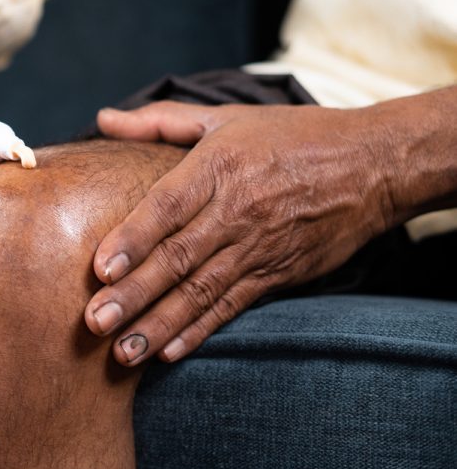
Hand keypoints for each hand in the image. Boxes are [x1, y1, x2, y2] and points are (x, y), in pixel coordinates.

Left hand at [85, 101, 394, 364]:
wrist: (373, 164)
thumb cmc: (291, 135)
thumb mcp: (225, 116)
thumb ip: (159, 121)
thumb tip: (104, 119)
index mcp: (219, 167)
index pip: (167, 206)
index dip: (132, 238)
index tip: (98, 269)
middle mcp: (237, 210)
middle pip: (178, 257)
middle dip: (134, 294)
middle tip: (95, 322)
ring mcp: (259, 246)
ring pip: (202, 291)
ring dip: (160, 324)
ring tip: (124, 352)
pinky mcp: (279, 273)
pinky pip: (234, 306)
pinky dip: (202, 330)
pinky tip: (171, 351)